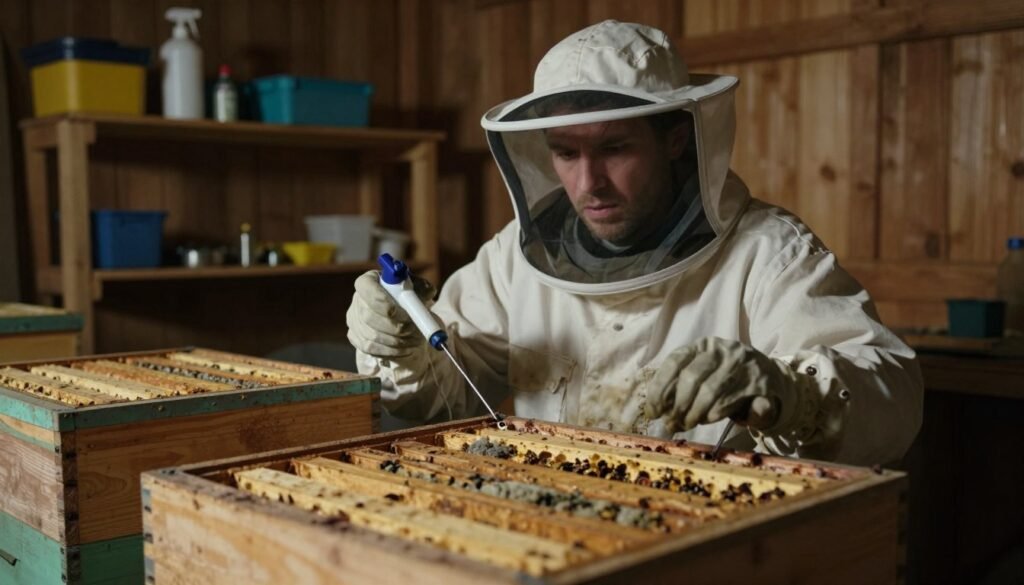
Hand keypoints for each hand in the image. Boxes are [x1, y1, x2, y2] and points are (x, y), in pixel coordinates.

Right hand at [346, 270, 436, 358]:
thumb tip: (427, 293)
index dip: (382, 300)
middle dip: (395, 326)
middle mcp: (357, 300)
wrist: (401, 317)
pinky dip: (392, 351)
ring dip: (398, 340)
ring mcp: (354, 320)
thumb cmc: (408, 299)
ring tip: (416, 339)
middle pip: (369, 316)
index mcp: (369, 281)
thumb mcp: (418, 289)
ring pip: (372, 336)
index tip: (402, 312)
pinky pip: (372, 348)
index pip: (366, 287)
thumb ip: (422, 289)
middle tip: (414, 329)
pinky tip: (406, 348)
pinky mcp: (355, 337)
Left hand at [644, 337, 798, 433]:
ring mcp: (742, 364)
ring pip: (710, 392)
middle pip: (692, 378)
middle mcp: (722, 350)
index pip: (675, 362)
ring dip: (695, 414)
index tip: (653, 411)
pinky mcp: (757, 383)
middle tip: (671, 423)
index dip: (660, 388)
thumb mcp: (700, 374)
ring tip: (688, 424)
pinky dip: (713, 415)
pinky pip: (728, 403)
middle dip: (678, 405)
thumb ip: (678, 387)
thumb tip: (653, 410)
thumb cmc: (723, 378)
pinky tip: (708, 419)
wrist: (768, 377)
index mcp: (702, 344)